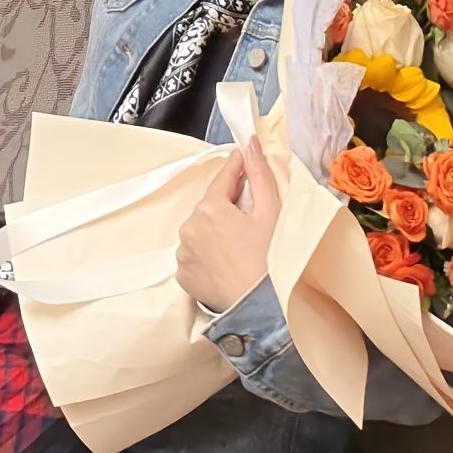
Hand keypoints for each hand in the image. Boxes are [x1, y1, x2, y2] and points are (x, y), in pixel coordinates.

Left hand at [175, 138, 282, 319]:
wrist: (260, 308)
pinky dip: (206, 254)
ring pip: (200, 231)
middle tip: (250, 217)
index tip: (243, 158)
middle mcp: (189, 227)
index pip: (223, 178)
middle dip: (227, 205)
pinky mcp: (182, 275)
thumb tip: (250, 144)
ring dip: (215, 231)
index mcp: (210, 207)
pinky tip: (226, 262)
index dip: (236, 167)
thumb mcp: (270, 213)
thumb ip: (259, 174)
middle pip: (211, 206)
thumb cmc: (270, 259)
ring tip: (238, 245)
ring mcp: (183, 253)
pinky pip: (194, 255)